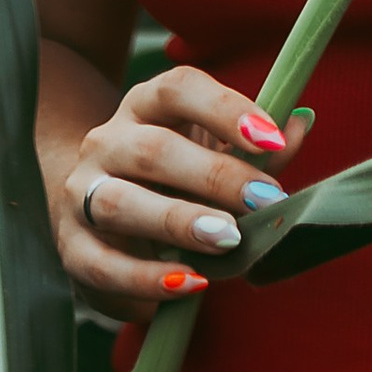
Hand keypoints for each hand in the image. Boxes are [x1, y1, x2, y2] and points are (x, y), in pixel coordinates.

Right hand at [47, 61, 313, 313]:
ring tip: (228, 239)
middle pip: (154, 149)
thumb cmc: (171, 178)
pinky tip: (189, 284)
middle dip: (215, 176)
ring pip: (121, 202)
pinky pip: (102, 264)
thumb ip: (254, 145)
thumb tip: (300, 122)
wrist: (93, 211)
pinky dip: (145, 278)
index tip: (271, 137)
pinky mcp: (72, 246)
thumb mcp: (212, 154)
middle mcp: (107, 141)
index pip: (177, 87)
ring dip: (178, 222)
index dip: (225, 108)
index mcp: (145, 106)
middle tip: (265, 201)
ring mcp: (82, 193)